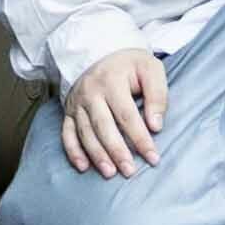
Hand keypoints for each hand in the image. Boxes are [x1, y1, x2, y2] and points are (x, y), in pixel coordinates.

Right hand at [55, 48, 169, 177]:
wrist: (102, 52)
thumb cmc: (131, 64)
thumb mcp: (150, 69)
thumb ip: (157, 95)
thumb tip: (156, 125)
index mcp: (111, 81)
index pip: (127, 115)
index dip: (140, 138)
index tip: (153, 158)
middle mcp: (91, 92)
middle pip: (103, 127)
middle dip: (117, 151)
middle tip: (130, 172)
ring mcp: (77, 102)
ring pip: (85, 133)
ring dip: (97, 155)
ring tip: (110, 173)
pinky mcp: (68, 110)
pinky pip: (67, 133)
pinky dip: (73, 151)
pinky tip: (83, 167)